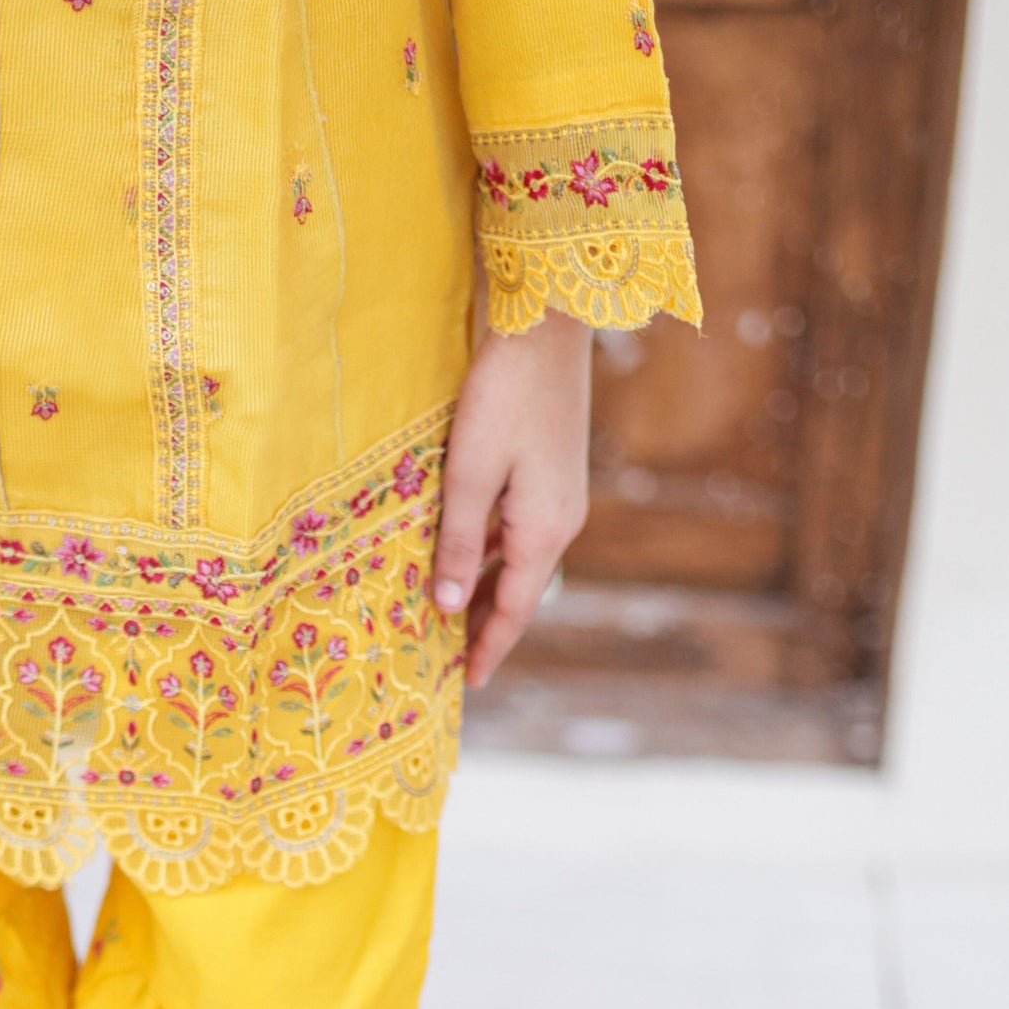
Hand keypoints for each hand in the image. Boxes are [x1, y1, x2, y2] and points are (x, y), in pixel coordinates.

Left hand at [432, 307, 592, 687]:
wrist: (546, 325)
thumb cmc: (504, 395)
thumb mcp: (470, 474)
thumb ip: (459, 542)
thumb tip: (450, 605)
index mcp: (545, 530)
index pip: (515, 609)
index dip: (489, 648)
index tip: (466, 683)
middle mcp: (561, 521)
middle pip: (519, 591)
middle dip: (486, 627)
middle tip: (449, 660)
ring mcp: (560, 497)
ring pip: (517, 562)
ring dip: (486, 590)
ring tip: (448, 616)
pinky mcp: (551, 473)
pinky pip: (518, 531)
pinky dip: (491, 554)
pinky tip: (462, 556)